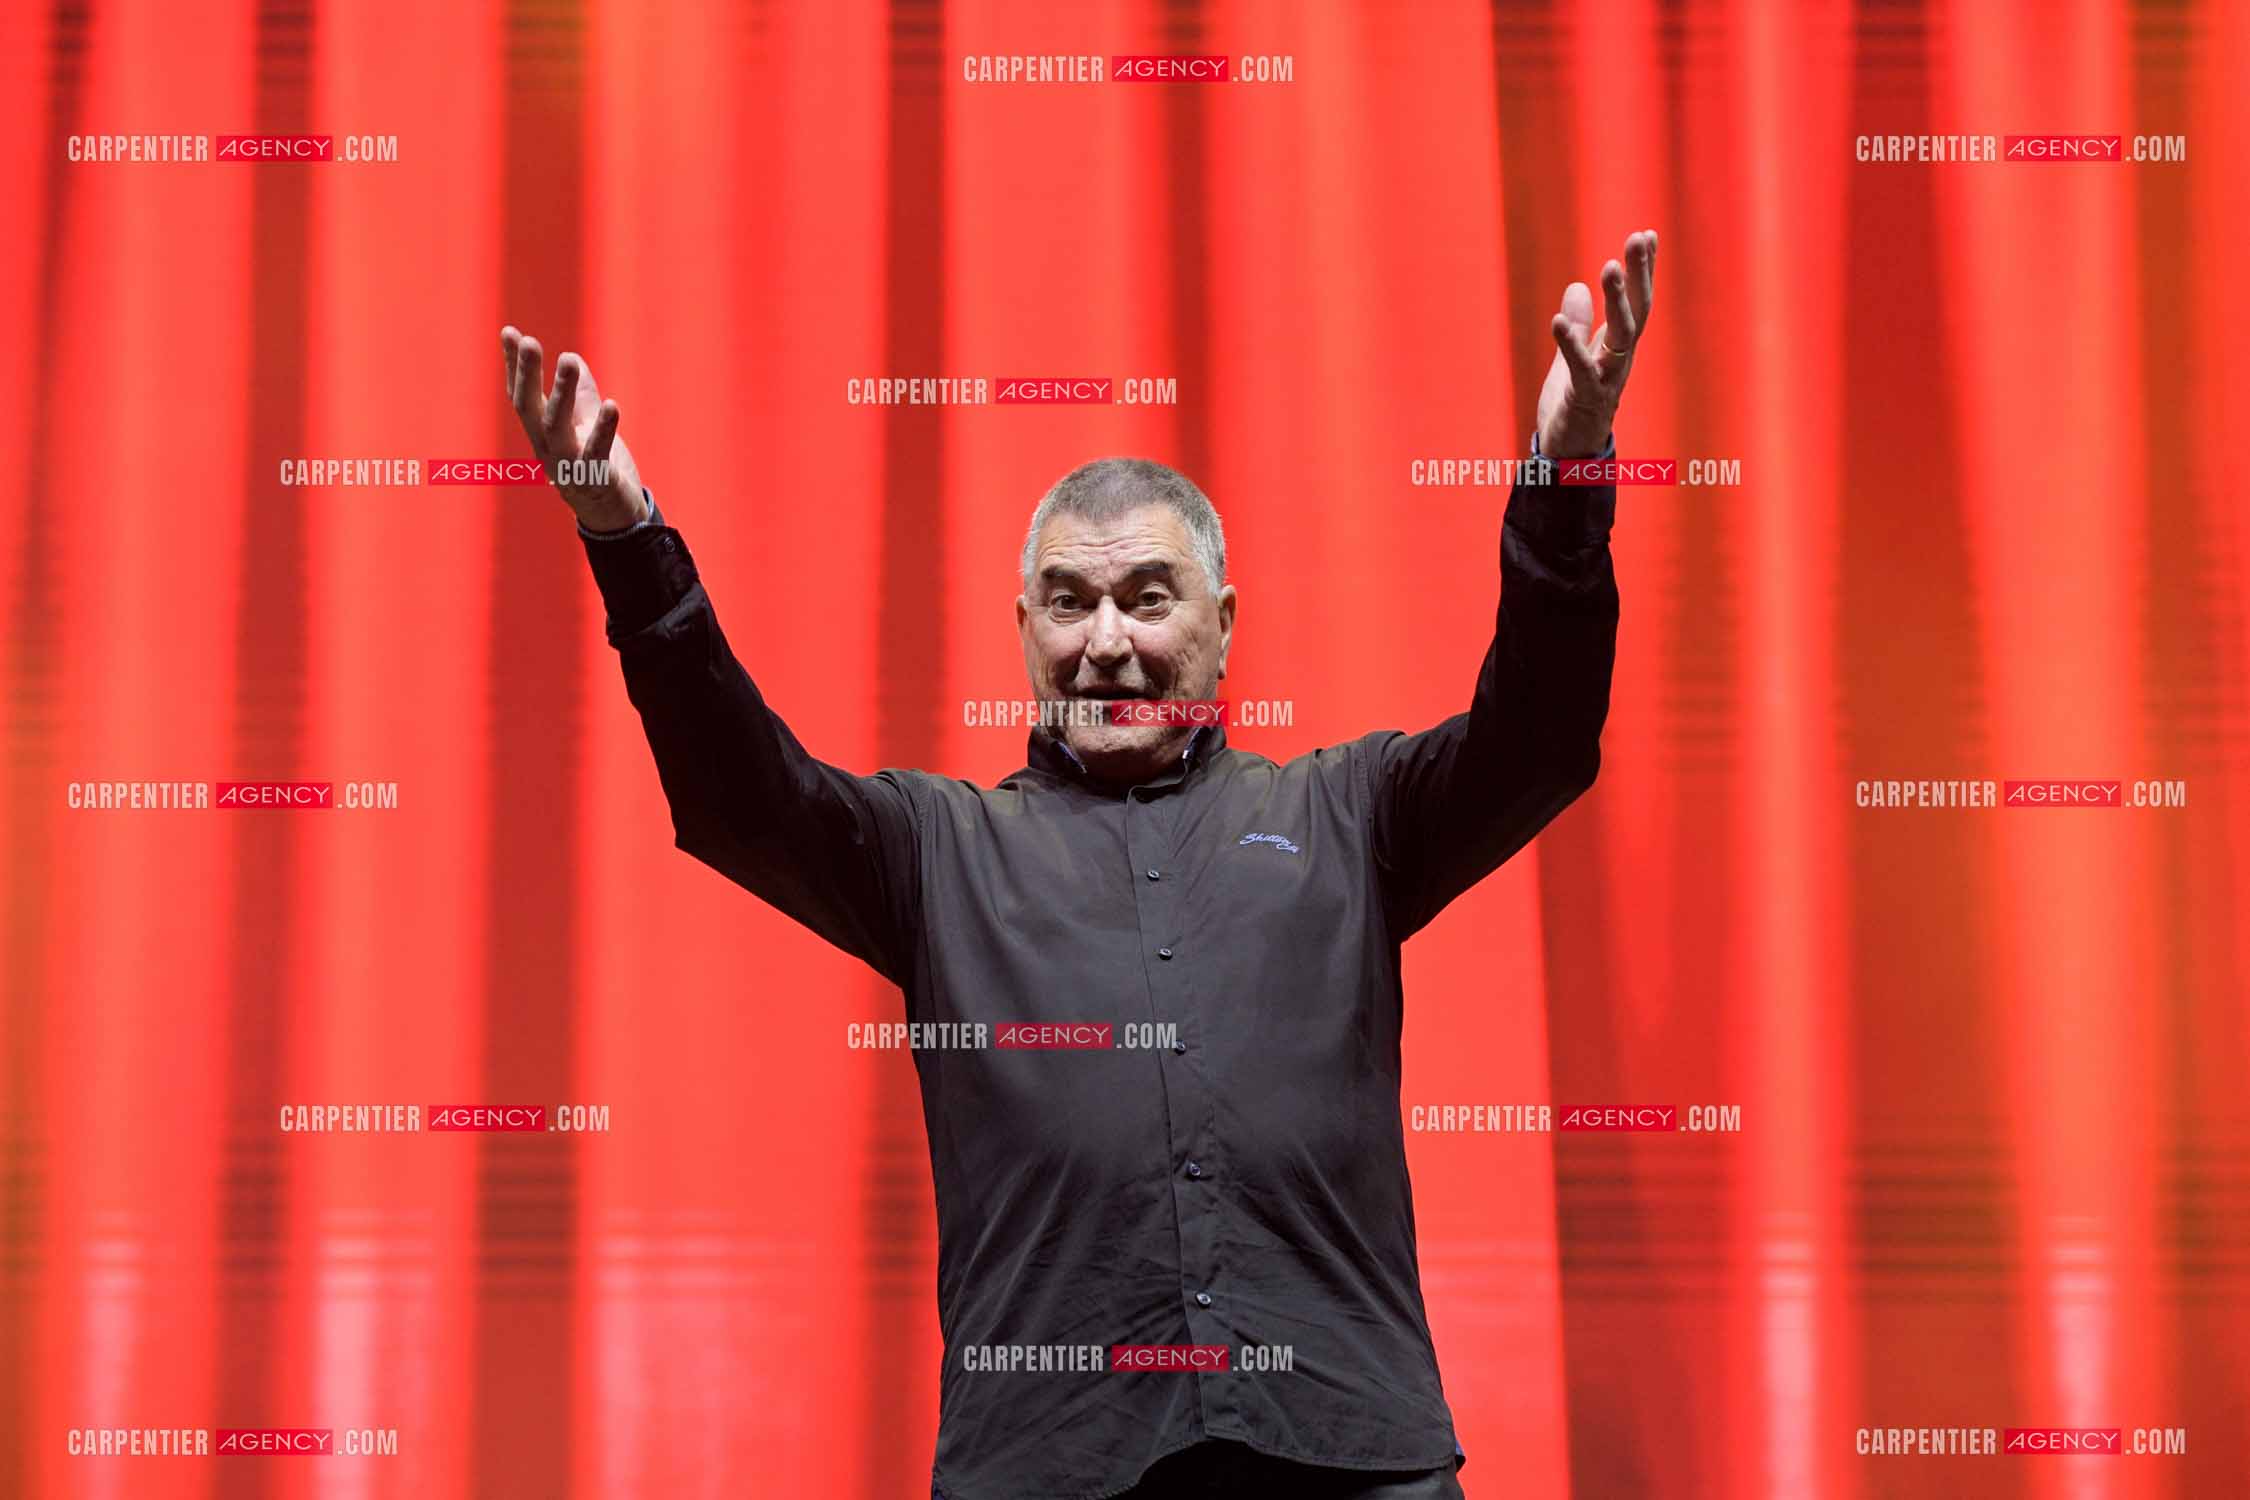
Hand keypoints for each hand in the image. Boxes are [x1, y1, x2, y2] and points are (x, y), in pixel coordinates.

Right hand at [501, 325, 649, 530]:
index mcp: (541, 433)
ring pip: (557, 426)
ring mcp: (567, 465)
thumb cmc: (596, 466)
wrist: (614, 517)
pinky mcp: (595, 479)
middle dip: (528, 374)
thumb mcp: (586, 425)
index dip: (515, 366)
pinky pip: (597, 453)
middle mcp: (546, 448)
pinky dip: (603, 429)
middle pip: (530, 408)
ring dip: (562, 392)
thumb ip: (580, 395)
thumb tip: (573, 357)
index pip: (522, 396)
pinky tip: (611, 405)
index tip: (509, 332)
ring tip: (569, 360)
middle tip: (530, 342)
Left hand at [1535, 230, 1656, 459]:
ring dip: (1617, 301)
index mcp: (1619, 347)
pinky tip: (1558, 320)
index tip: (1648, 234)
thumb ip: (1578, 325)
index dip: (1644, 270)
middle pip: (1637, 311)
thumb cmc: (1575, 406)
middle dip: (1640, 274)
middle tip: (1639, 237)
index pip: (1637, 302)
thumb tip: (1575, 286)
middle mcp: (1620, 360)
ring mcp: (1607, 379)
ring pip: (1621, 336)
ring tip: (1608, 266)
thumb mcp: (1573, 357)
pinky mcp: (1586, 398)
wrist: (1569, 458)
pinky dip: (1571, 344)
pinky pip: (1580, 368)